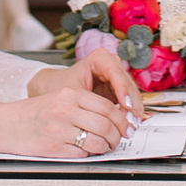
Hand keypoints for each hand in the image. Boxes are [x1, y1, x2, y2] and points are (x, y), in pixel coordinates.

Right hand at [7, 60, 137, 158]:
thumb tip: (112, 118)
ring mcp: (59, 130)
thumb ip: (84, 104)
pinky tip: (84, 150)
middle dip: (117, 136)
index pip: (106, 107)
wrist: (6, 124)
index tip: (126, 126)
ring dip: (105, 147)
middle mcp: (65, 110)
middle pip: (105, 125)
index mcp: (69, 95)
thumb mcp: (59, 98)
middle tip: (119, 140)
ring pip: (96, 141)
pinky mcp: (54, 147)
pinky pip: (81, 153)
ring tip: (104, 146)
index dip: (121, 119)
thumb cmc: (33, 112)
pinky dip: (87, 153)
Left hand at [23, 50, 143, 123]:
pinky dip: (129, 113)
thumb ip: (90, 103)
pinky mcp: (118, 90)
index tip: (125, 104)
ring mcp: (116, 77)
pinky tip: (129, 124)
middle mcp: (111, 65)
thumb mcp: (73, 94)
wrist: (53, 90)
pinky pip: (128, 100)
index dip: (122, 89)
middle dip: (130, 103)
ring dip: (132, 110)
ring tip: (131, 126)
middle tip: (131, 121)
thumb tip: (105, 117)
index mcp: (99, 58)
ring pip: (131, 92)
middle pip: (126, 83)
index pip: (115, 72)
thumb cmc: (60, 87)